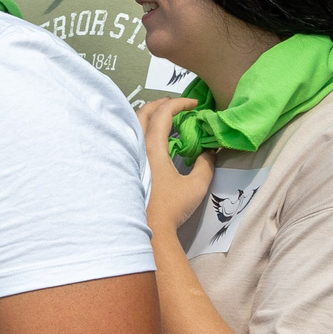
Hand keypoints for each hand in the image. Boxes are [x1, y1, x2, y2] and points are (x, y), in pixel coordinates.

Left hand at [140, 96, 212, 237]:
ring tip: (167, 119)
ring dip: (150, 117)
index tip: (194, 103)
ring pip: (133, 125)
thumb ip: (206, 165)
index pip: (162, 114)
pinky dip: (143, 131)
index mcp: (151, 148)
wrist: (147, 230)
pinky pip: (130, 138)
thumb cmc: (170, 208)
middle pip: (142, 113)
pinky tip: (154, 141)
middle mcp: (134, 147)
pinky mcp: (124, 167)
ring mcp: (126, 156)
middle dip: (160, 105)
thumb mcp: (196, 186)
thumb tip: (209, 151)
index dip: (179, 103)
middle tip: (178, 105)